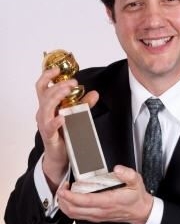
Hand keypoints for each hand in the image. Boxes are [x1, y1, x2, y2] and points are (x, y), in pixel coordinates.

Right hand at [35, 67, 98, 189]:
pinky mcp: (49, 135)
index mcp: (47, 105)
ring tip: (68, 90)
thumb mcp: (75, 115)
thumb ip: (83, 104)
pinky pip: (50, 126)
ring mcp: (44, 124)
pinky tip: (62, 117)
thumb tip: (94, 93)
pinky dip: (56, 121)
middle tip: (73, 82)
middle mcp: (43, 113)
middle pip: (45, 94)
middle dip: (59, 85)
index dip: (47, 76)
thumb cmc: (63, 133)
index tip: (57, 69)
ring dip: (56, 96)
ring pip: (46, 107)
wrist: (59, 155)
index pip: (42, 86)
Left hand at [57, 165, 153, 223]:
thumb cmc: (136, 197)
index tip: (63, 189)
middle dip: (63, 199)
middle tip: (61, 187)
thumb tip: (117, 169)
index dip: (70, 196)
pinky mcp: (96, 217)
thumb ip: (127, 174)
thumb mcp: (136, 181)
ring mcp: (97, 215)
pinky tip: (70, 199)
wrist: (140, 212)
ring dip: (64, 205)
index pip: (84, 201)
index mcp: (108, 201)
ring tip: (63, 193)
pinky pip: (78, 215)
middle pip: (74, 210)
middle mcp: (100, 211)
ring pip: (74, 214)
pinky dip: (70, 208)